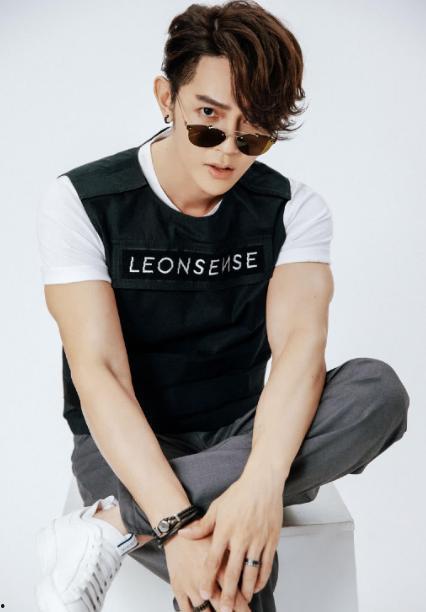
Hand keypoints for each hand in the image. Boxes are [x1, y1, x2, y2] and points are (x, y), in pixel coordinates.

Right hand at [164, 531, 250, 611]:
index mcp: (219, 568)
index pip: (235, 594)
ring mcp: (191, 586)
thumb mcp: (222, 542)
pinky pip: (186, 611)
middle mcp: (205, 579)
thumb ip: (235, 556)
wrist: (175, 531)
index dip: (242, 606)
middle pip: (222, 606)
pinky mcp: (178, 588)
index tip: (248, 609)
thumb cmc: (201, 536)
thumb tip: (251, 564)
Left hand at [177, 476, 283, 610]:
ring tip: (241, 602)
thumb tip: (184, 534)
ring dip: (245, 590)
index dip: (208, 579)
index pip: (213, 560)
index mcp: (225, 530)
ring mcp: (257, 540)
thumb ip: (202, 526)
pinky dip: (261, 579)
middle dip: (228, 594)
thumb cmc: (239, 493)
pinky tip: (255, 586)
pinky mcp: (271, 540)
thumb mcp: (216, 508)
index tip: (204, 593)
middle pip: (232, 572)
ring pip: (251, 573)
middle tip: (224, 609)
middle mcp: (241, 538)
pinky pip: (266, 565)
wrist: (262, 483)